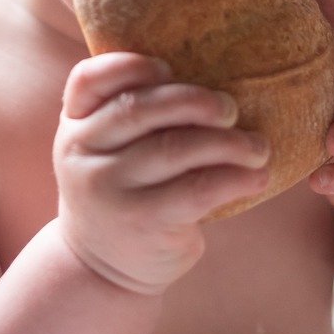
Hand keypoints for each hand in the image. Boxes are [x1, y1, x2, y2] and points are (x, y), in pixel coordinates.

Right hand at [53, 52, 270, 294]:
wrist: (102, 268)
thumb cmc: (122, 190)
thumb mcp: (107, 149)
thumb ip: (134, 114)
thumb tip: (213, 74)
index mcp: (75, 123)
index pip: (90, 79)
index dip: (132, 65)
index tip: (170, 68)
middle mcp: (82, 151)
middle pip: (140, 108)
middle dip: (196, 102)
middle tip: (231, 109)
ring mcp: (108, 189)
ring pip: (176, 148)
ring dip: (229, 143)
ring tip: (258, 147)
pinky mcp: (141, 221)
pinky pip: (197, 189)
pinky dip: (236, 178)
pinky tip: (257, 177)